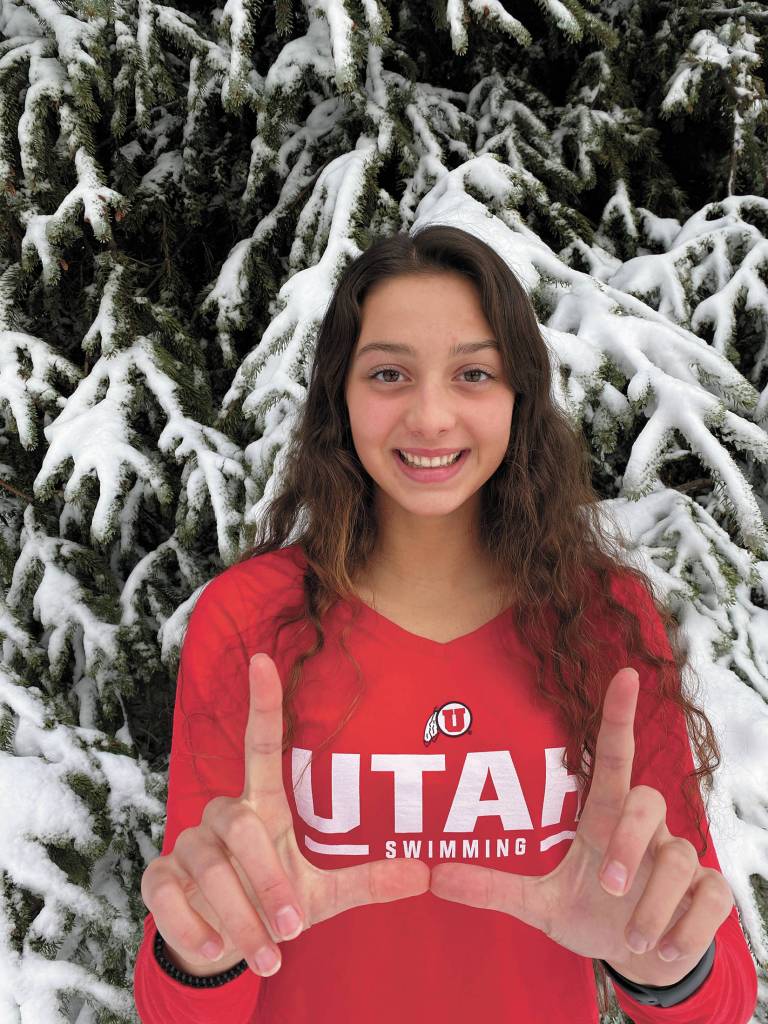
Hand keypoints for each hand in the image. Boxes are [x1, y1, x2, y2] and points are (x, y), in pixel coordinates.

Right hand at [141, 653, 428, 976]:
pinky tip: (215, 949)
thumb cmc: (275, 904)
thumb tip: (424, 873)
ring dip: (239, 916)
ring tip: (268, 952)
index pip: (260, 744)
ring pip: (208, 868)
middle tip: (291, 929)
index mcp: (263, 806)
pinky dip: (194, 928)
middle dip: (267, 880)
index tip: (263, 658)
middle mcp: (223, 815)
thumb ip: (367, 880)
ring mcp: (187, 845)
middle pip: (241, 826)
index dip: (262, 702)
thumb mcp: (323, 895)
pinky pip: (170, 895)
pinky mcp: (158, 878)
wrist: (223, 944)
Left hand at [428, 667, 733, 986]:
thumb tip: (434, 876)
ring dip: (655, 903)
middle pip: (646, 802)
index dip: (618, 715)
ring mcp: (680, 860)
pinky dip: (688, 928)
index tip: (624, 674)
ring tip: (633, 940)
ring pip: (681, 858)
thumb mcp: (541, 902)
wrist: (639, 959)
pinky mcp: (708, 893)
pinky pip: (713, 896)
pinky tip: (665, 950)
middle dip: (629, 843)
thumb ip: (494, 887)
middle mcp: (645, 830)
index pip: (613, 757)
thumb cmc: (591, 912)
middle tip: (607, 885)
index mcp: (604, 819)